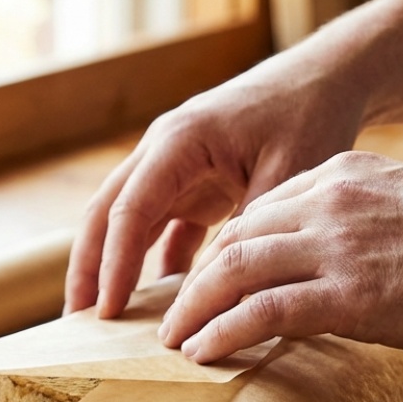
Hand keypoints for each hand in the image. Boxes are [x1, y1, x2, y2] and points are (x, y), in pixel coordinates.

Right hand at [63, 55, 362, 318]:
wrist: (324, 80)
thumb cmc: (307, 115)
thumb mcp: (287, 172)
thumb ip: (249, 227)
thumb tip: (219, 287)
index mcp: (179, 141)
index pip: (130, 209)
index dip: (115, 263)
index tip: (110, 310)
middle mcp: (163, 152)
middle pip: (107, 214)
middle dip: (89, 268)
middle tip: (77, 321)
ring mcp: (174, 169)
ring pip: (126, 223)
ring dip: (112, 267)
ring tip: (102, 317)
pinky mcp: (193, 186)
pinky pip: (162, 230)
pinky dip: (154, 263)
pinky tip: (157, 303)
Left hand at [157, 151, 402, 361]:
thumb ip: (369, 224)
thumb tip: (347, 264)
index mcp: (346, 175)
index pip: (260, 211)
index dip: (224, 251)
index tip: (207, 283)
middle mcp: (330, 201)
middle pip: (234, 238)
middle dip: (194, 280)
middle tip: (173, 316)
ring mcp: (337, 245)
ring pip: (233, 270)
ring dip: (193, 309)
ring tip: (173, 341)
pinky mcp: (350, 293)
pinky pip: (262, 310)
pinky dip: (221, 332)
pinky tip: (202, 353)